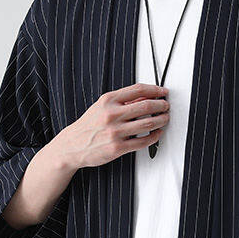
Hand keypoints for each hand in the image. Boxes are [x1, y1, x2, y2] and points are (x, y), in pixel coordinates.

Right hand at [53, 83, 169, 169]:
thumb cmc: (88, 126)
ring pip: (148, 123)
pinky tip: (157, 133)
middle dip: (161, 105)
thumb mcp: (101, 106)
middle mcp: (111, 115)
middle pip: (146, 105)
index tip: (163, 91)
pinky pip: (143, 141)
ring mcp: (115, 132)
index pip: (138, 89)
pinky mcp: (118, 148)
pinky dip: (154, 136)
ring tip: (165, 118)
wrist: (72, 146)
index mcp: (108, 100)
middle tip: (166, 106)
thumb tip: (145, 97)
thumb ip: (122, 101)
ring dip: (161, 120)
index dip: (155, 89)